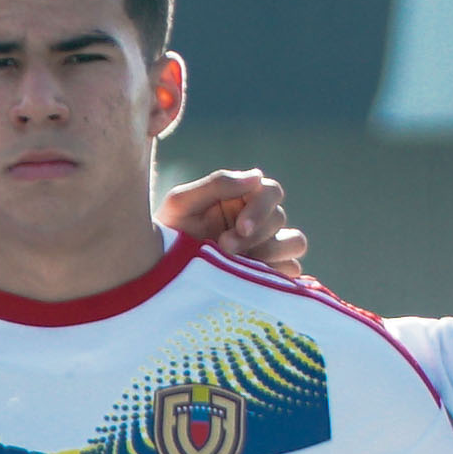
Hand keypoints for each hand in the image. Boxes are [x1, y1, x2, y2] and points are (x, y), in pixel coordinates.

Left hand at [155, 166, 304, 268]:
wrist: (157, 272)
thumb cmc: (167, 232)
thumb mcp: (181, 203)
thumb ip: (217, 184)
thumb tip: (256, 176)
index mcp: (240, 198)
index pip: (270, 192)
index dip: (261, 208)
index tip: (239, 227)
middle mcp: (256, 220)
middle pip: (279, 218)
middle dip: (254, 235)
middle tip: (225, 248)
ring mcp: (265, 247)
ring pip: (294, 241)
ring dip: (271, 251)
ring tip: (239, 265)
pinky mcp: (268, 273)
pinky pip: (292, 270)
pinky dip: (280, 273)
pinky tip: (252, 277)